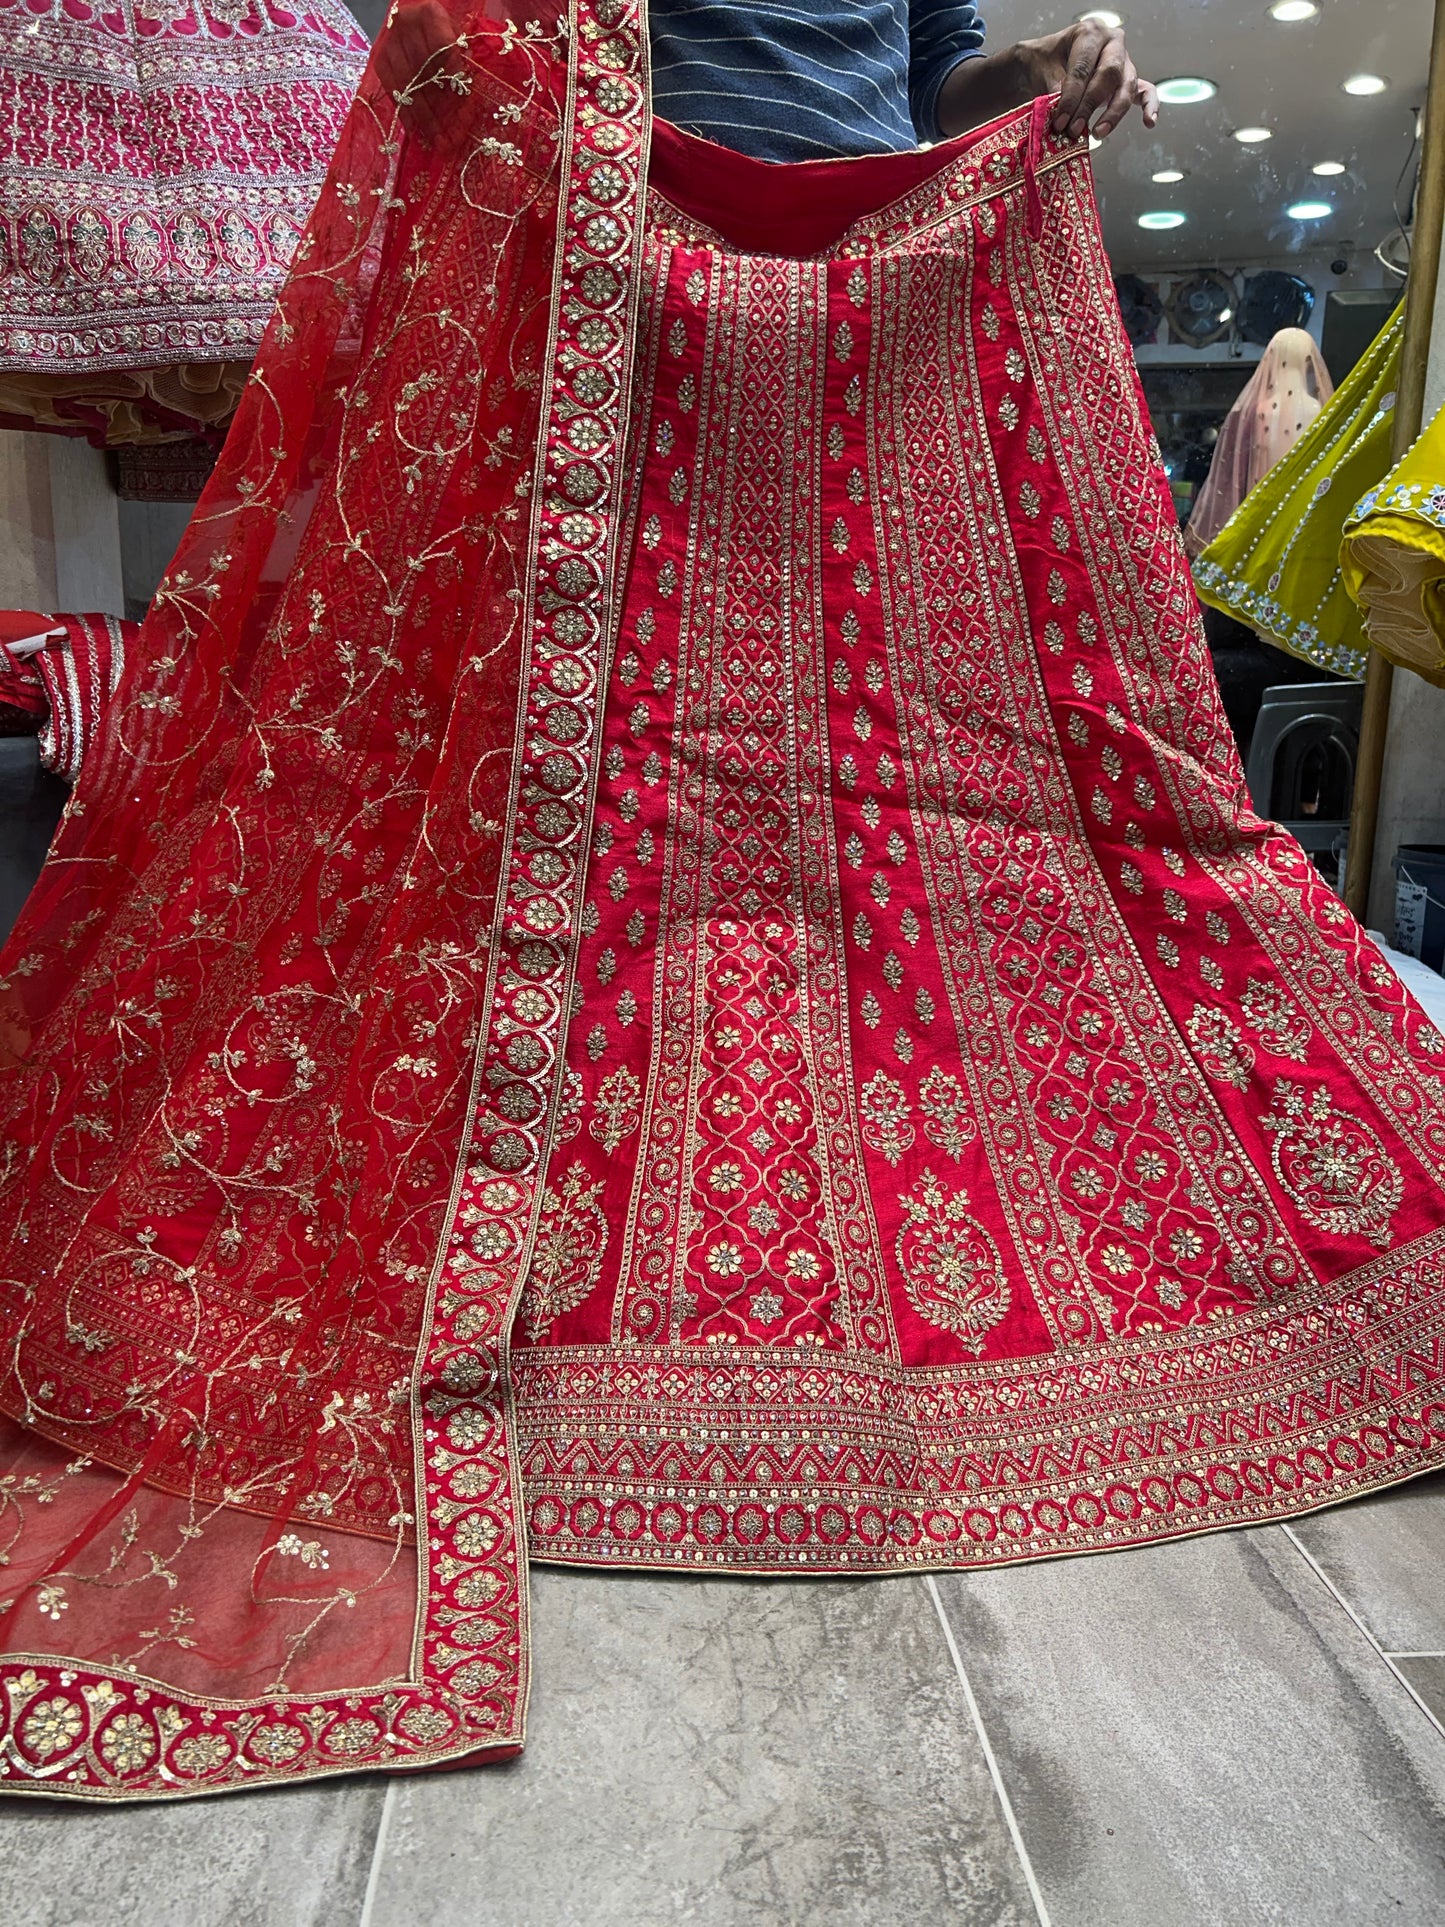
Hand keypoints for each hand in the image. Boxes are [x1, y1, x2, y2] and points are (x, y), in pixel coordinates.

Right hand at [373, 0, 462, 146]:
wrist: (414, 21)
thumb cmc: (443, 31)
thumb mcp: (458, 37)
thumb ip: (462, 57)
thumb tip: (465, 88)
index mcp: (428, 13)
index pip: (442, 44)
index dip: (452, 70)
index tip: (463, 94)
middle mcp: (404, 24)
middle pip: (422, 69)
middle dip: (437, 106)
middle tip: (450, 134)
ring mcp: (389, 42)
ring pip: (406, 83)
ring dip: (422, 115)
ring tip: (435, 139)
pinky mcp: (379, 59)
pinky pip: (392, 90)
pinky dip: (405, 112)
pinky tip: (415, 130)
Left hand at [937, 19, 1157, 142]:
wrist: (1046, 63)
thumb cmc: (1044, 63)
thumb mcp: (1042, 70)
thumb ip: (1053, 87)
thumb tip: (1062, 111)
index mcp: (1089, 33)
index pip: (1084, 67)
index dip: (1071, 98)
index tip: (1059, 122)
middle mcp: (1112, 42)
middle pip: (1108, 75)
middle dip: (1090, 106)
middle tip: (1073, 130)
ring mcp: (1124, 61)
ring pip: (1126, 87)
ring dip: (1113, 113)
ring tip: (1097, 133)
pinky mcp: (1129, 80)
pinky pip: (1145, 91)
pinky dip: (1150, 106)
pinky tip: (1149, 122)